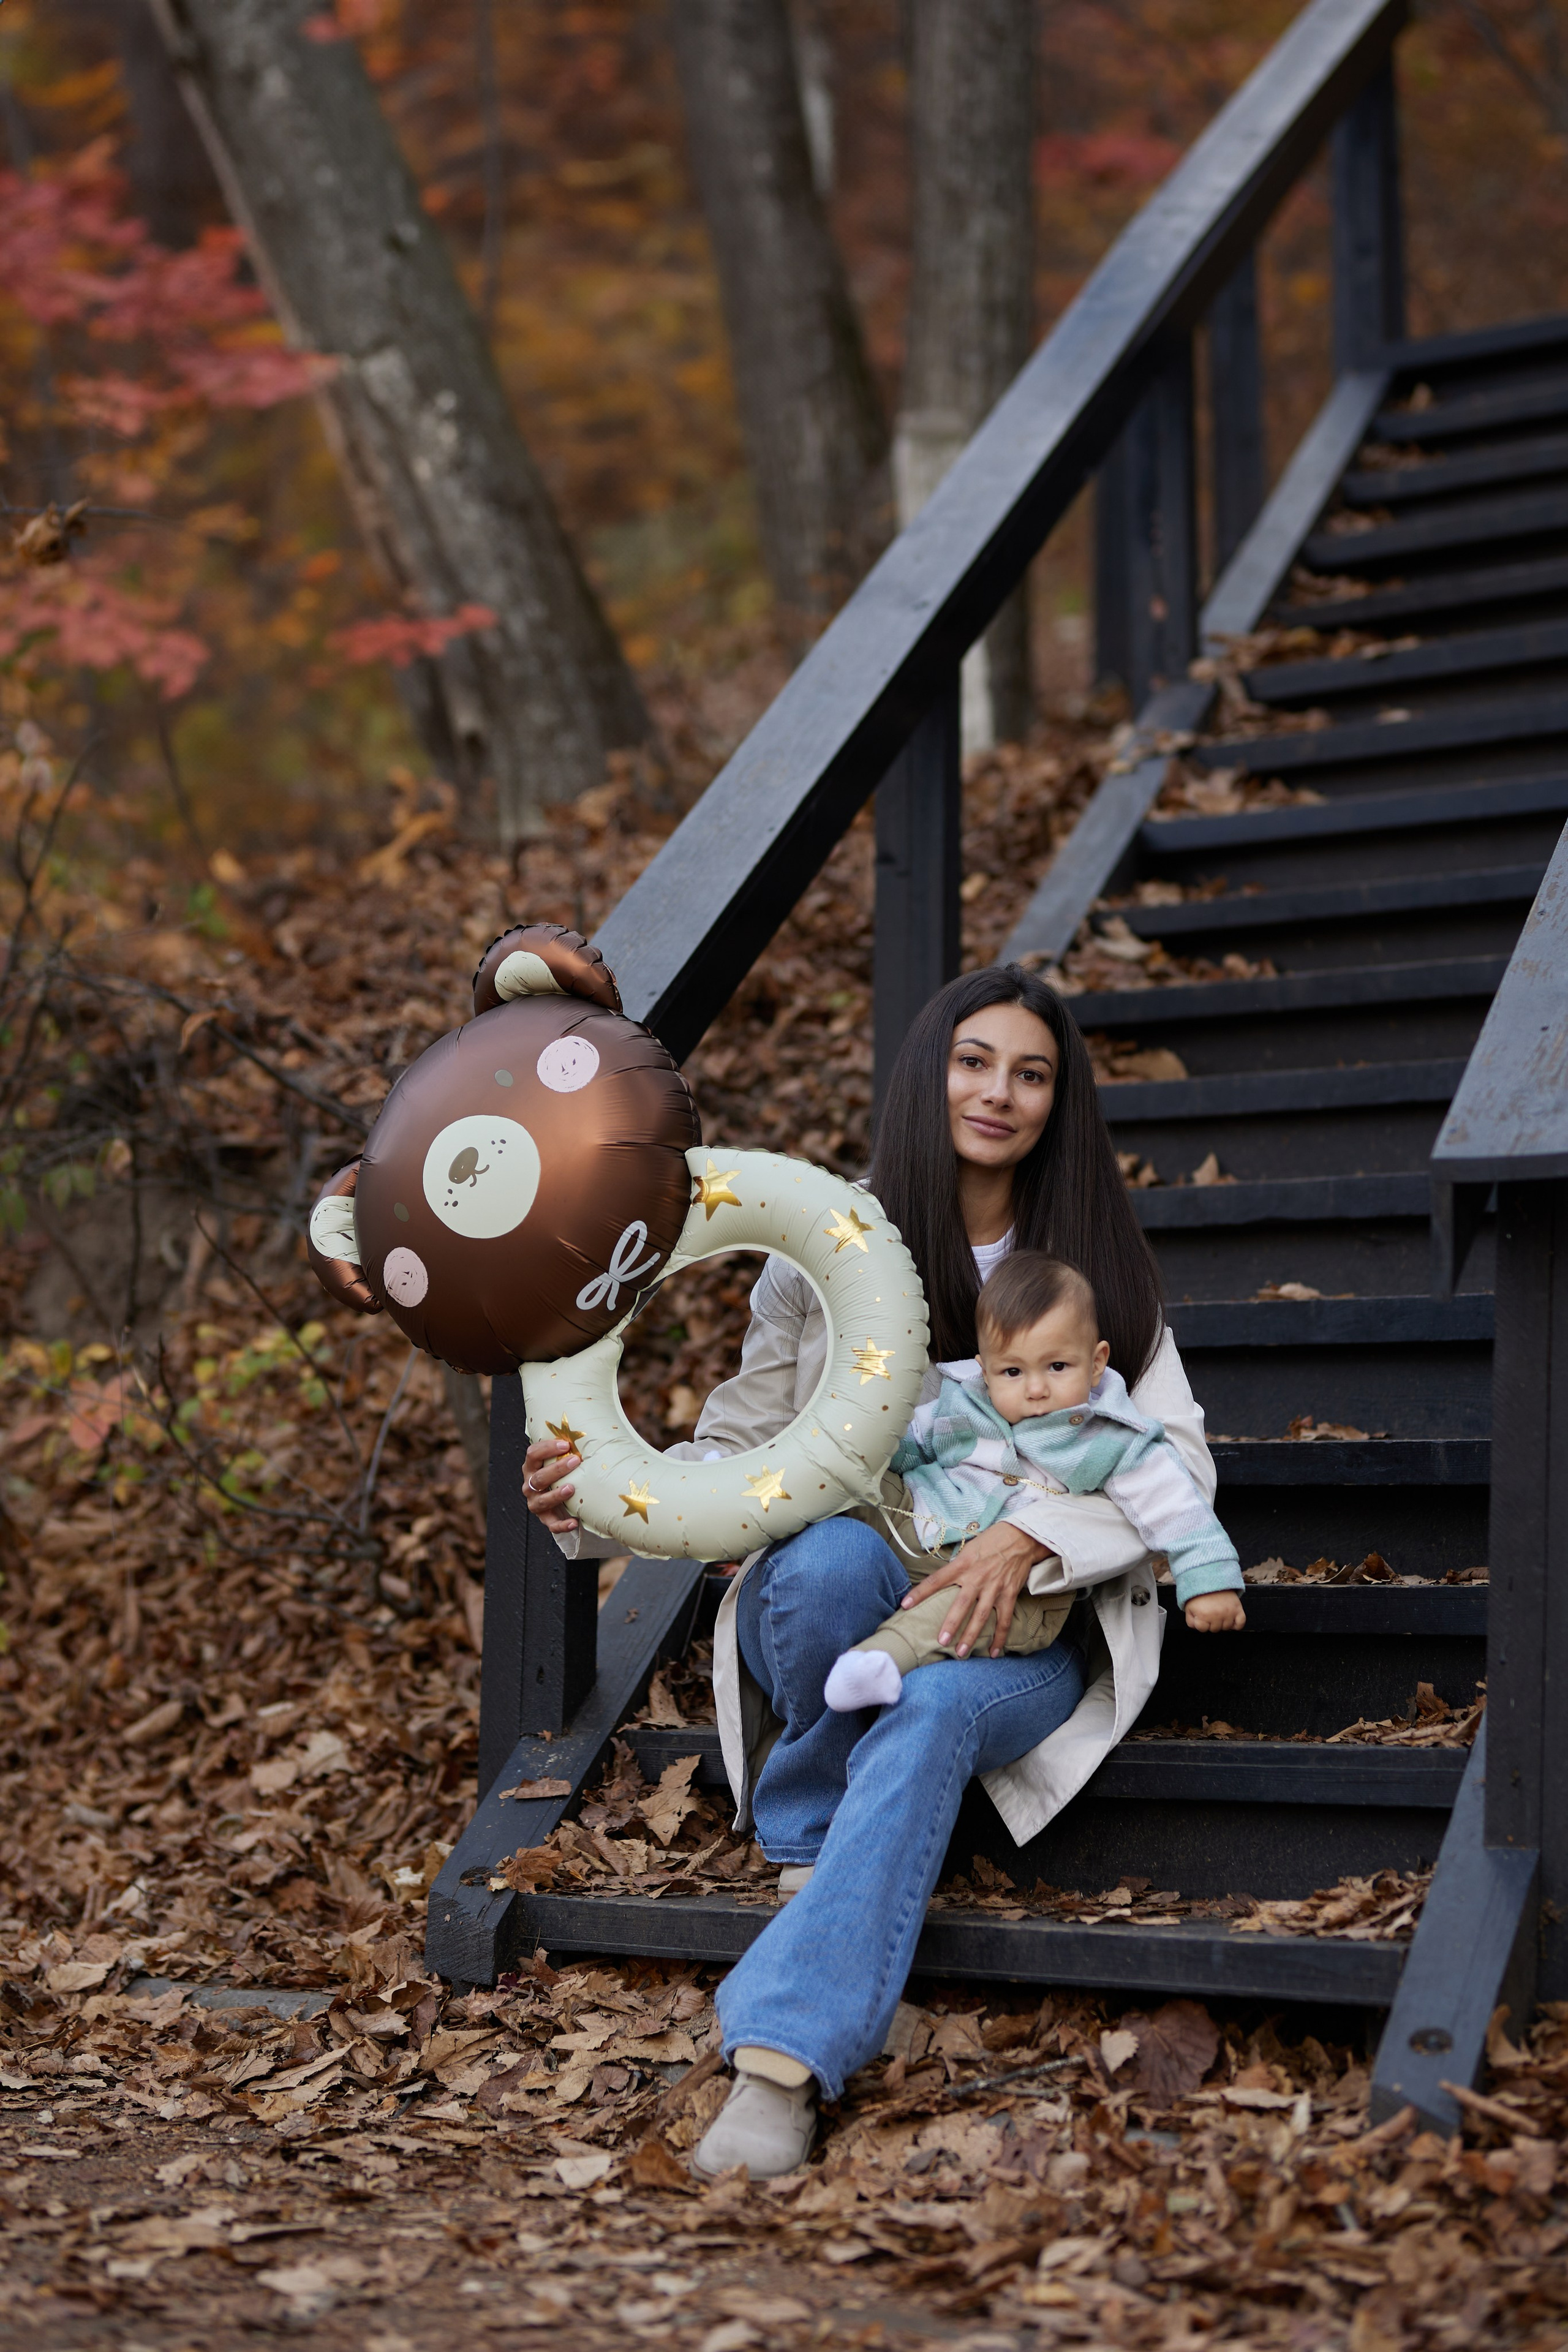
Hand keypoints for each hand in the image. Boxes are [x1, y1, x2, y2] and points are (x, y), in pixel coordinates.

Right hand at [523, 1436, 579, 1534]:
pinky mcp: (545, 1518)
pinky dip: (562, 1525)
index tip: (565, 1444)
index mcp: (531, 1467)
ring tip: (571, 1488)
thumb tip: (592, 1431)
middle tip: (575, 1461)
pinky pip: (551, 1524)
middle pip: (539, 1477)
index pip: (532, 1454)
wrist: (557, 1498)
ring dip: (556, 1495)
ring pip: (542, 1500)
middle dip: (557, 1469)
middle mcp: (530, 1485)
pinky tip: (574, 1522)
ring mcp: (535, 1502)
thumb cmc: (561, 1473)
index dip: (547, 1449)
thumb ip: (567, 1449)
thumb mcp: (559, 1460)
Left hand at [903, 1521, 1047, 1657]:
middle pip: (961, 1604)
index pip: (937, 1579)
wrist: (1021, 1537)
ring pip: (981, 1616)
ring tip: (961, 1652)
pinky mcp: (1009, 1594)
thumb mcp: (968, 1549)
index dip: (920, 1592)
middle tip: (941, 1641)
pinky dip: (1000, 1638)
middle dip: (951, 1624)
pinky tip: (993, 1652)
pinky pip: (1005, 1620)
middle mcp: (977, 1577)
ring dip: (971, 1635)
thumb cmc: (991, 1541)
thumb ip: (956, 1566)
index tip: (905, 1605)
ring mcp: (994, 1588)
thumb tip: (942, 1580)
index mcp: (963, 1564)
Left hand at [1184, 1590, 1245, 1631]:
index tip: (1201, 1615)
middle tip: (1210, 1612)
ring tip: (1219, 1612)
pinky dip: (1237, 1625)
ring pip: (1226, 1628)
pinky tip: (1230, 1620)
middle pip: (1215, 1629)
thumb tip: (1197, 1627)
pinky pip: (1241, 1624)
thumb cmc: (1200, 1592)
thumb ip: (1191, 1621)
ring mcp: (1228, 1613)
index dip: (1201, 1623)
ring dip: (1222, 1623)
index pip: (1202, 1629)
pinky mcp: (1237, 1609)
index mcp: (1203, 1614)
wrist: (1212, 1577)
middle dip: (1211, 1623)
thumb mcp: (1189, 1606)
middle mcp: (1217, 1615)